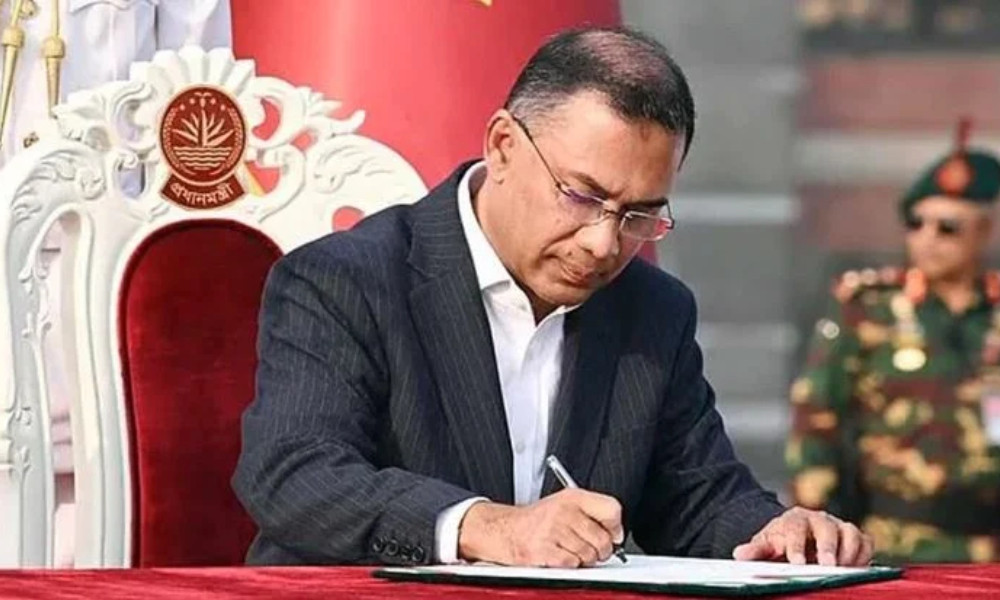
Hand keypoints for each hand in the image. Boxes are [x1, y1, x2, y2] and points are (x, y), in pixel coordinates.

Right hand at [457, 489, 623, 566]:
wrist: (505, 529)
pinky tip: (557, 555)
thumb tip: (617, 534)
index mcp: (573, 497)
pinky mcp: (543, 549)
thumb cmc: (538, 520)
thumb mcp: (566, 505)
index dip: (615, 527)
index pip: (612, 509)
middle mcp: (564, 510)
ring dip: (582, 559)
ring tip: (568, 550)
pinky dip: (567, 565)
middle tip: (587, 548)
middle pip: (603, 539)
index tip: (612, 534)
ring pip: (589, 555)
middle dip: (600, 550)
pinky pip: (572, 564)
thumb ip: (593, 514)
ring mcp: (553, 530)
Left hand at [732, 507, 873, 565]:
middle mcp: (819, 520)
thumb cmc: (781, 543)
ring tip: (843, 571)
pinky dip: (864, 555)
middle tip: (828, 567)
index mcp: (794, 519)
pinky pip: (866, 542)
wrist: (798, 536)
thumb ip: (755, 550)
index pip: (795, 528)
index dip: (797, 545)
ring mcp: (839, 527)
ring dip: (849, 552)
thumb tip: (739, 555)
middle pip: (827, 528)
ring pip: (850, 533)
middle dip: (828, 547)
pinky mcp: (855, 537)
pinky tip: (857, 570)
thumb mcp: (766, 545)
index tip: (797, 562)